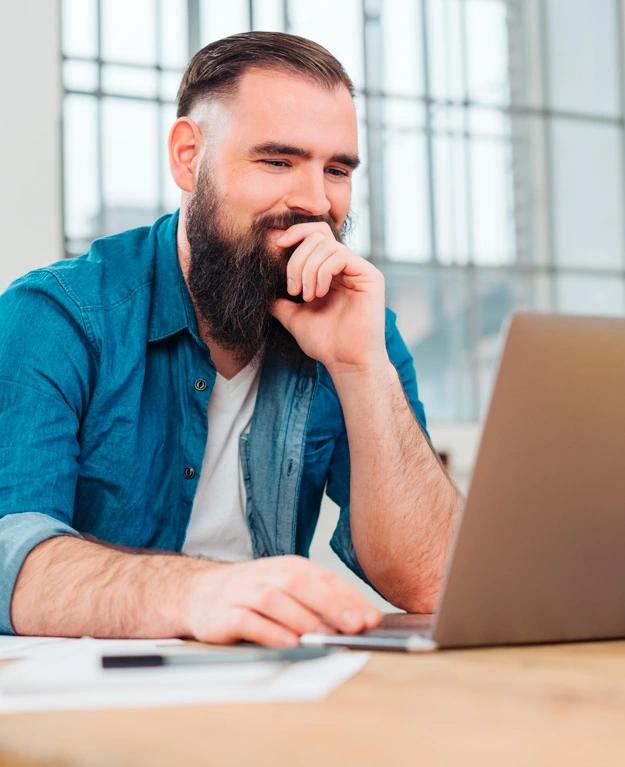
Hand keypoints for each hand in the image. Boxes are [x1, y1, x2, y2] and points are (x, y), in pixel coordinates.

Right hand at [184, 555, 382, 646]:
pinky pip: (248, 621)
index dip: (349, 598)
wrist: (201, 591)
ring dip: (302, 620)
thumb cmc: (254, 593)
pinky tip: (288, 644)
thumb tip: (358, 620)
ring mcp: (246, 593)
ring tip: (324, 638)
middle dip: (331, 605)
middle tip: (354, 626)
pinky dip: (269, 633)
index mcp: (290, 567)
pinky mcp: (225, 614)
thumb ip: (318, 602)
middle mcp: (269, 575)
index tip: (370, 618)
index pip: (324, 578)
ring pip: (276, 602)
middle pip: (302, 584)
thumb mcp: (287, 588)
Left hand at [270, 222, 388, 374]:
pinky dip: (322, 272)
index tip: (275, 246)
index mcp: (330, 272)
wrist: (345, 361)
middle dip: (296, 260)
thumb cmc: (325, 342)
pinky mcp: (370, 276)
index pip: (313, 236)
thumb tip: (262, 290)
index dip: (294, 234)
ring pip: (326, 245)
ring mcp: (359, 270)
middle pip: (317, 236)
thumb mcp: (294, 317)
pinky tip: (319, 294)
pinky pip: (340, 256)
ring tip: (306, 296)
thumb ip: (281, 301)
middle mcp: (346, 267)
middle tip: (293, 289)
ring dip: (308, 270)